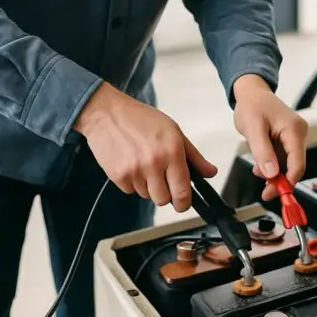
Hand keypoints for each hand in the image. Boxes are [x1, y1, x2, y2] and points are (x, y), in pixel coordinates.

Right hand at [74, 82, 216, 210]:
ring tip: (143, 164)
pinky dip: (132, 182)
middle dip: (165, 194)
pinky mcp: (118, 175)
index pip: (183, 192)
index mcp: (172, 152)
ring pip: (146, 196)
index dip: (184, 203)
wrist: (106, 114)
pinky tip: (130, 163)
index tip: (183, 203)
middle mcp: (154, 163)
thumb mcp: (174, 132)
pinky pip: (130, 190)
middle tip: (161, 179)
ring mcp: (134, 171)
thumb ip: (194, 156)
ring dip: (147, 186)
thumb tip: (210, 173)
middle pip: (163, 200)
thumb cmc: (142, 120)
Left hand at [232, 75, 308, 200]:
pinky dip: (272, 165)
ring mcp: (295, 136)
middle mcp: (298, 133)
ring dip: (274, 173)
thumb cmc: (252, 105)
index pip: (298, 163)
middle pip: (294, 166)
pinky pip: (283, 158)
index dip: (288, 182)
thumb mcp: (253, 129)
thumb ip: (263, 152)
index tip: (275, 194)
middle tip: (265, 192)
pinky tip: (261, 164)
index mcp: (294, 129)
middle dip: (279, 181)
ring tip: (257, 171)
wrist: (251, 93)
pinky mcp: (289, 139)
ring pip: (288, 164)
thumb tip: (271, 173)